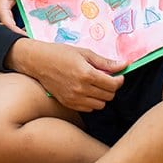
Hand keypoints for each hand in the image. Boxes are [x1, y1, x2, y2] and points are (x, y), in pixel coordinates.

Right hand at [7, 40, 125, 111]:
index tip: (119, 75)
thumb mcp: (84, 53)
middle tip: (107, 79)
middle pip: (109, 96)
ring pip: (100, 105)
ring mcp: (74, 98)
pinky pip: (88, 109)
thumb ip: (105, 61)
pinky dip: (91, 102)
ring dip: (102, 96)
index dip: (119, 80)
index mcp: (87, 74)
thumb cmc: (61, 53)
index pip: (113, 85)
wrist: (38, 62)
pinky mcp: (68, 104)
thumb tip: (124, 64)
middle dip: (111, 87)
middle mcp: (81, 89)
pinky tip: (87, 91)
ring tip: (96, 85)